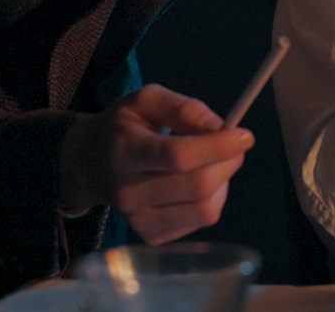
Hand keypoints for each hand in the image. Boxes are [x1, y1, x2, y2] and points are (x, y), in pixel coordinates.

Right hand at [58, 84, 252, 243]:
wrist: (89, 164)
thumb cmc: (122, 127)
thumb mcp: (145, 100)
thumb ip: (184, 107)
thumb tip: (219, 127)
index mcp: (125, 150)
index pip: (179, 156)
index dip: (219, 146)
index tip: (244, 135)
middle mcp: (127, 191)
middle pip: (198, 186)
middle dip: (229, 163)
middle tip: (236, 147)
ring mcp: (137, 219)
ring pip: (205, 210)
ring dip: (223, 184)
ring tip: (213, 164)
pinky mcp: (149, 235)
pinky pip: (199, 222)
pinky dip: (209, 200)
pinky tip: (195, 184)